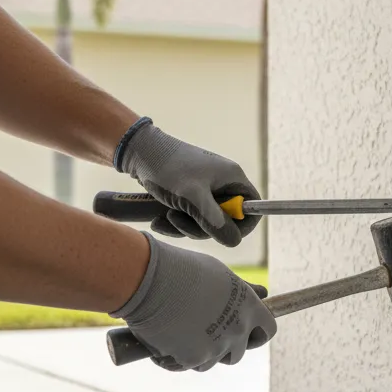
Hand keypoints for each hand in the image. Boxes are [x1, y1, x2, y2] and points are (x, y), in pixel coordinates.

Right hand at [111, 234, 276, 370]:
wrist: (150, 280)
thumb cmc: (181, 270)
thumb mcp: (219, 275)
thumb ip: (241, 291)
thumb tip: (264, 294)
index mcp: (249, 306)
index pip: (267, 330)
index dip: (255, 334)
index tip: (244, 334)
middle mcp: (238, 329)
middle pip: (238, 352)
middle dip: (223, 348)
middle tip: (202, 335)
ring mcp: (217, 346)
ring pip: (211, 361)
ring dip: (197, 353)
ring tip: (178, 333)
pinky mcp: (194, 359)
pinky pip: (186, 365)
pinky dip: (174, 357)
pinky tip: (162, 341)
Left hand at [116, 119, 259, 246]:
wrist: (137, 151)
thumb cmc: (166, 168)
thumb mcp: (191, 196)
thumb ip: (213, 220)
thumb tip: (233, 241)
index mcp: (232, 177)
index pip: (253, 209)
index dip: (242, 226)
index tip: (221, 234)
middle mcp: (223, 183)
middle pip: (227, 221)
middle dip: (202, 228)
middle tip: (179, 221)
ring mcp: (206, 189)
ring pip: (206, 222)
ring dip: (185, 227)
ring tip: (164, 218)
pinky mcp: (190, 194)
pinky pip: (192, 217)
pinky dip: (177, 223)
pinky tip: (159, 221)